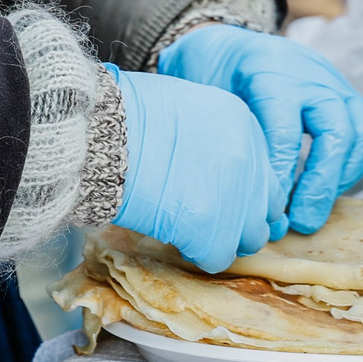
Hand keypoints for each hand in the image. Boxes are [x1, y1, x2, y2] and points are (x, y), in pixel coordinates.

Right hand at [109, 64, 283, 273]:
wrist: (98, 135)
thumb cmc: (127, 114)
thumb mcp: (184, 104)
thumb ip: (211, 133)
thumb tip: (210, 160)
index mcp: (244, 125)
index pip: (261, 171)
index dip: (238, 186)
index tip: (213, 189)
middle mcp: (249, 161)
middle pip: (264, 206)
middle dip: (239, 214)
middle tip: (205, 213)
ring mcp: (234, 199)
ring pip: (249, 237)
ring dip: (222, 236)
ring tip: (188, 227)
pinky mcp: (211, 232)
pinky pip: (218, 257)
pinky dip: (198, 253)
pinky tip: (174, 235)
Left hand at [156, 25, 362, 235]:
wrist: (228, 41)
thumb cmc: (211, 74)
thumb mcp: (205, 96)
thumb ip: (226, 134)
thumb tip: (239, 197)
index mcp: (268, 71)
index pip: (285, 130)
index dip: (281, 175)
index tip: (271, 209)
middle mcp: (310, 74)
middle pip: (335, 130)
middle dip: (321, 183)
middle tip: (302, 222)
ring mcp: (333, 81)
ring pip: (361, 130)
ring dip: (342, 176)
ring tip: (315, 208)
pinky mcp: (347, 92)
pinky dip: (354, 163)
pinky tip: (328, 187)